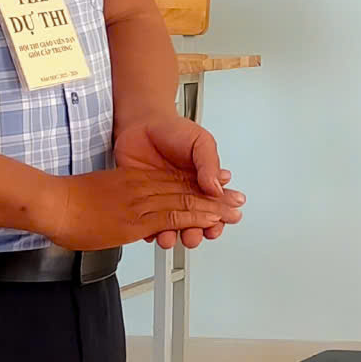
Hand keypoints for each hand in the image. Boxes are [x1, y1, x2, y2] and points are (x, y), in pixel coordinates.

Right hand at [35, 167, 237, 251]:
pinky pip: (172, 216)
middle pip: (188, 191)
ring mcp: (143, 202)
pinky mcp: (138, 217)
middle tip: (240, 203)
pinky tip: (210, 222)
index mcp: (137, 180)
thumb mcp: (102, 191)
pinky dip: (194, 218)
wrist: (54, 201)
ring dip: (212, 210)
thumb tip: (129, 209)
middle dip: (216, 199)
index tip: (222, 189)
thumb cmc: (71, 198)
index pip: (177, 182)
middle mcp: (145, 188)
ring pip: (186, 203)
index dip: (201, 185)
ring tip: (234, 213)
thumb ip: (121, 197)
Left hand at [113, 114, 245, 249]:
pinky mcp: (142, 199)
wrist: (141, 123)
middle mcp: (184, 193)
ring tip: (171, 238)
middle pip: (194, 222)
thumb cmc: (173, 130)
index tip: (219, 224)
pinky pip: (145, 221)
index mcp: (203, 182)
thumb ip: (209, 165)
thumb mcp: (200, 142)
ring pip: (170, 226)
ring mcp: (163, 198)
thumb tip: (218, 187)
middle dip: (196, 233)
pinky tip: (150, 233)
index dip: (219, 218)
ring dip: (173, 236)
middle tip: (195, 235)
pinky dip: (148, 230)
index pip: (214, 207)